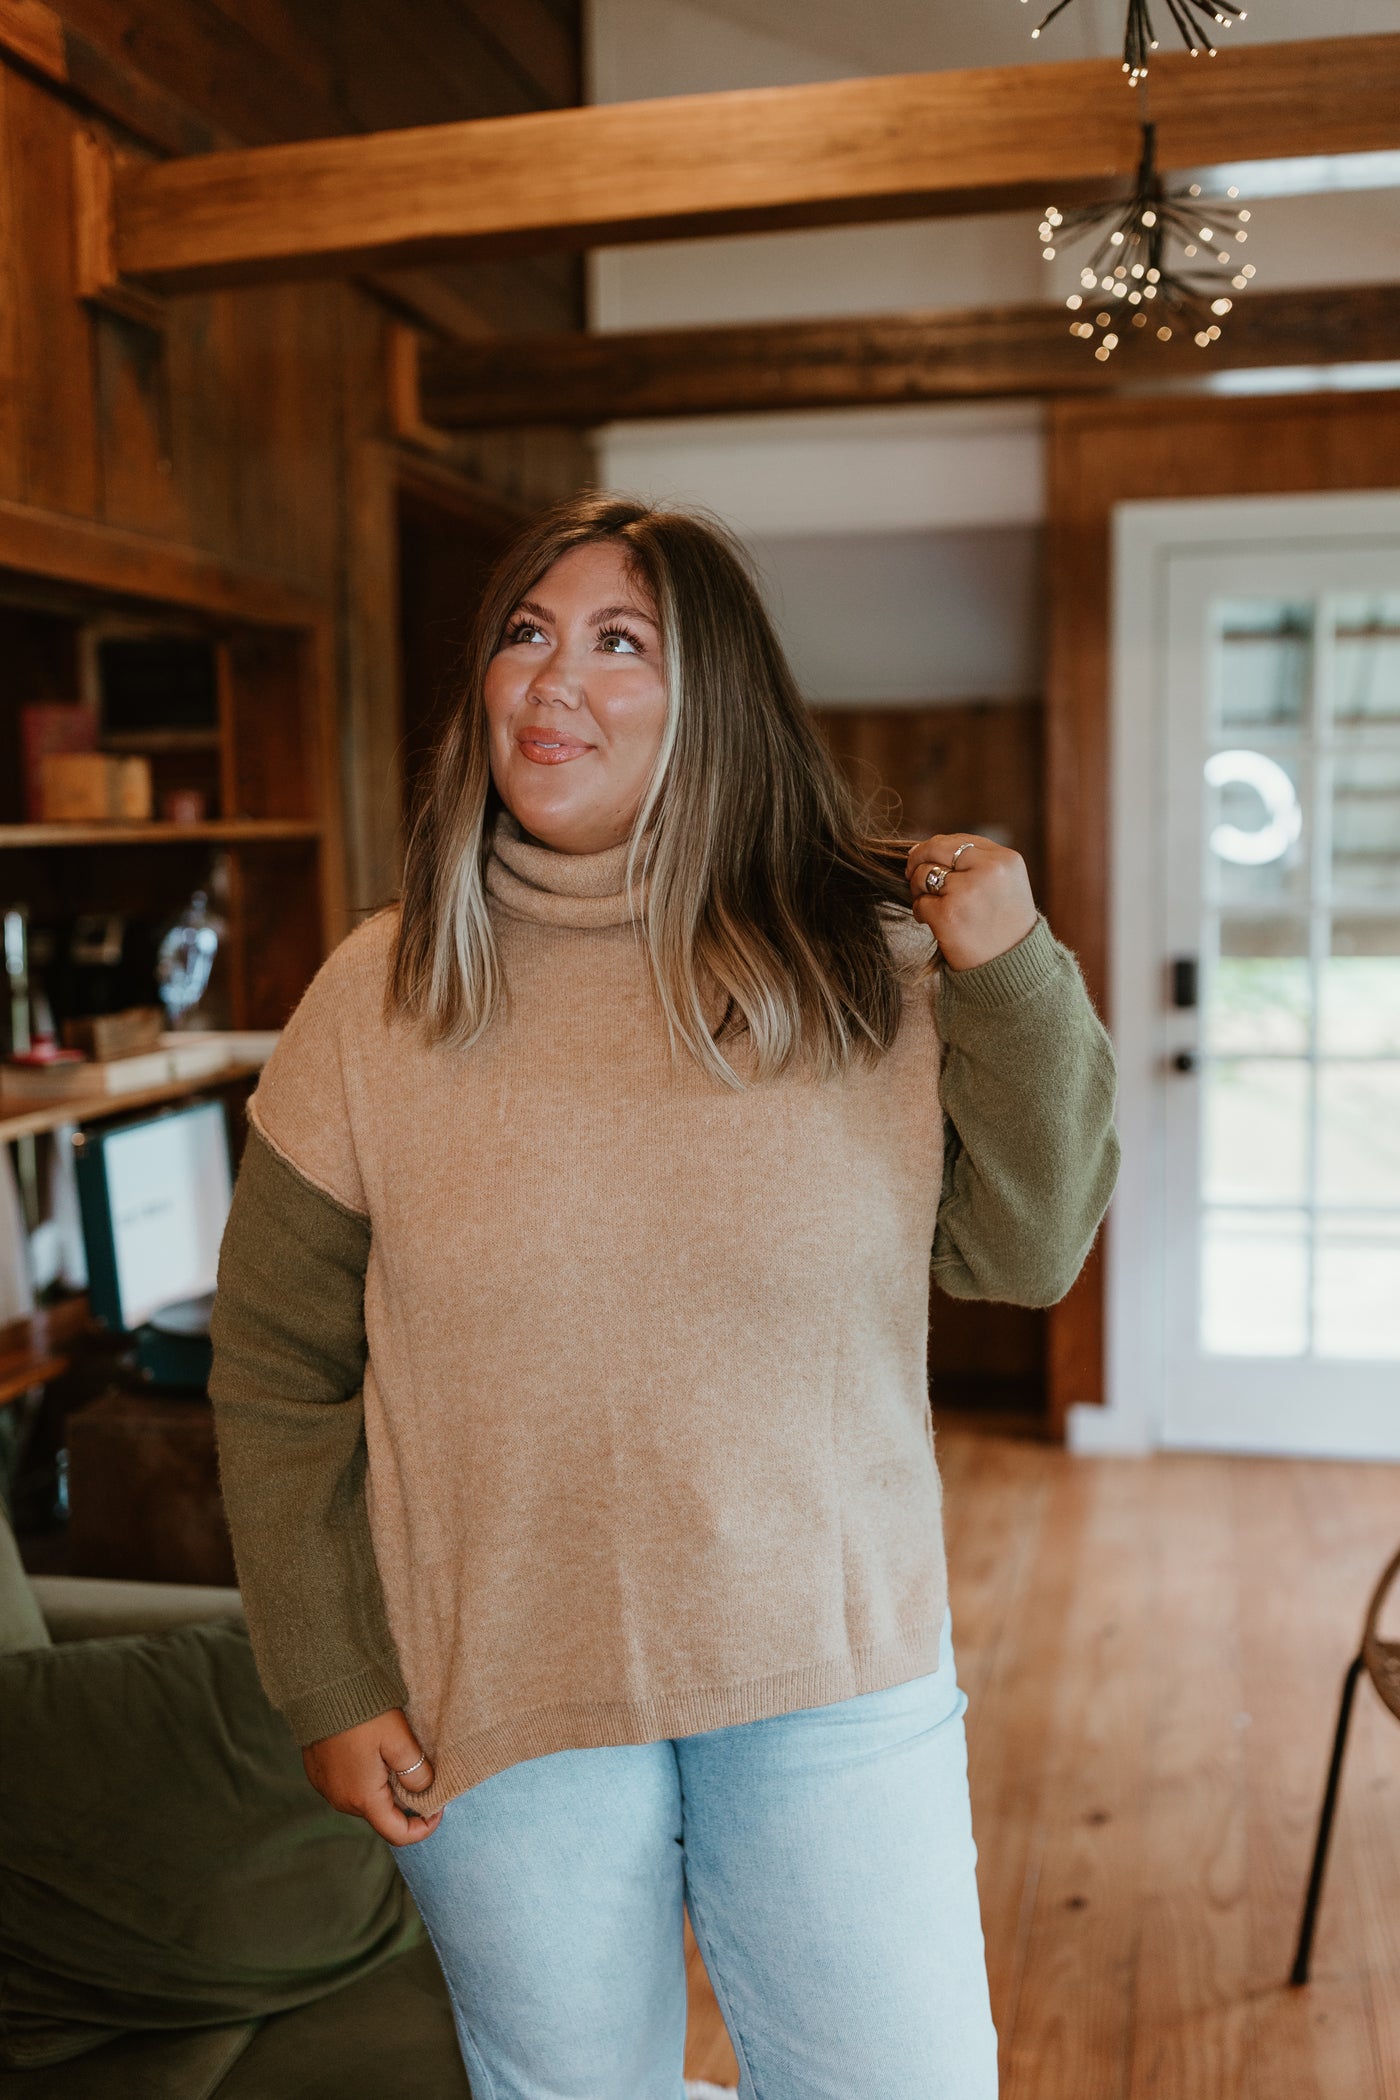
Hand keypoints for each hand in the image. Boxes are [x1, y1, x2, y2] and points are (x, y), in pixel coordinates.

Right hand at [302, 1708, 441, 1846]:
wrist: (322, 1689)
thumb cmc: (363, 1714)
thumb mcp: (399, 1740)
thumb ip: (416, 1771)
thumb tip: (426, 1792)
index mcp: (363, 1798)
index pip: (397, 1834)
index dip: (423, 1828)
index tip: (440, 1808)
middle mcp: (341, 1800)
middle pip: (382, 1815)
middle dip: (405, 1803)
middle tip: (421, 1773)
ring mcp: (327, 1788)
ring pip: (366, 1800)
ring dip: (385, 1788)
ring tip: (396, 1757)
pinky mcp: (319, 1774)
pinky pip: (349, 1786)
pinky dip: (367, 1778)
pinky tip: (373, 1751)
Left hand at [906, 833, 1036, 971]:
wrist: (1013, 969)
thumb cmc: (1005, 928)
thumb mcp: (1006, 885)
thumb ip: (978, 863)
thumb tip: (929, 848)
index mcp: (1006, 860)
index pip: (960, 840)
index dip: (938, 849)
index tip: (928, 859)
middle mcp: (989, 870)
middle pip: (937, 848)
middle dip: (918, 859)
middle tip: (911, 874)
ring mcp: (967, 891)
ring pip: (923, 874)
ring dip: (919, 890)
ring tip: (932, 906)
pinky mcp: (948, 914)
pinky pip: (920, 902)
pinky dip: (921, 913)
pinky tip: (934, 923)